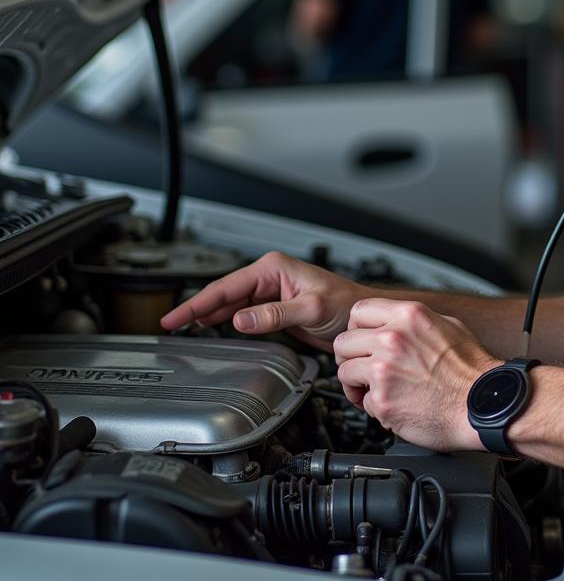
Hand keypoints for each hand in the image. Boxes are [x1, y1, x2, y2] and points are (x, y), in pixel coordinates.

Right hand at [160, 251, 369, 351]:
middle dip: (196, 307)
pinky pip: (242, 313)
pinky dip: (224, 320)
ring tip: (183, 327)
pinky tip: (212, 327)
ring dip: (208, 314)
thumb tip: (241, 319)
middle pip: (223, 293)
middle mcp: (270, 277)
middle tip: (169, 324)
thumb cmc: (345, 303)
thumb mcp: (310, 309)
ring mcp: (271, 293)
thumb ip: (275, 314)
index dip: (197, 303)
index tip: (175, 317)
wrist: (360, 317)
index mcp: (274, 268)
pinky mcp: (274, 308)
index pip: (226, 286)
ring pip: (230, 304)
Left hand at [334, 298, 499, 450]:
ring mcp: (384, 369)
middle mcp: (393, 338)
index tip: (362, 339)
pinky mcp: (382, 400)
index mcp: (409, 316)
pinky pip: (362, 401)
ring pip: (344, 372)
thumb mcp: (448, 326)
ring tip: (374, 389)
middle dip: (351, 357)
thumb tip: (395, 323)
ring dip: (357, 383)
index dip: (357, 328)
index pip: (358, 311)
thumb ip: (415, 322)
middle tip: (363, 368)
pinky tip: (392, 405)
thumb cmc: (472, 370)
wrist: (483, 405)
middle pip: (343, 342)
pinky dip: (374, 406)